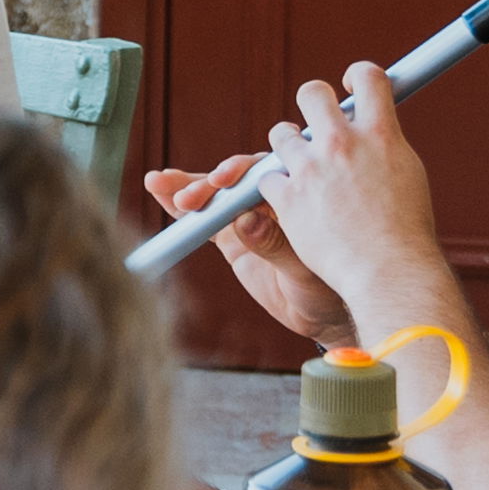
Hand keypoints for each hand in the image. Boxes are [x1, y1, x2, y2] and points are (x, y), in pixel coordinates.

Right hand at [142, 155, 353, 344]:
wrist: (325, 316)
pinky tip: (158, 190)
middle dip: (208, 186)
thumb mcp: (306, 270)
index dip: (241, 173)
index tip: (222, 181)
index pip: (265, 175)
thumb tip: (245, 220)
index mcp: (298, 199)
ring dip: (187, 188)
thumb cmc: (330, 289)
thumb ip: (275, 244)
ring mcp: (249, 218)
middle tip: (188, 199)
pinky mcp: (232, 238)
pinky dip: (180, 208)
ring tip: (158, 183)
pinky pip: (205, 220)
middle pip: (235, 181)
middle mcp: (272, 201)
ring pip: (215, 196)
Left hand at [250, 60, 444, 300]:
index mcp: (381, 134)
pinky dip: (276, 187)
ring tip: (302, 168)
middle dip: (312, 101)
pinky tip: (290, 202)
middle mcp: (343, 144)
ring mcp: (311, 168)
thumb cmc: (406, 230)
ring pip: (281, 134)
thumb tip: (377, 128)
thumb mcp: (407, 174)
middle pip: (312, 94)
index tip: (350, 85)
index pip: (369, 78)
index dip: (357, 75)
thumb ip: (385, 145)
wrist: (389, 271)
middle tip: (316, 121)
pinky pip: (267, 177)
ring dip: (288, 147)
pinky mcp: (286, 197)